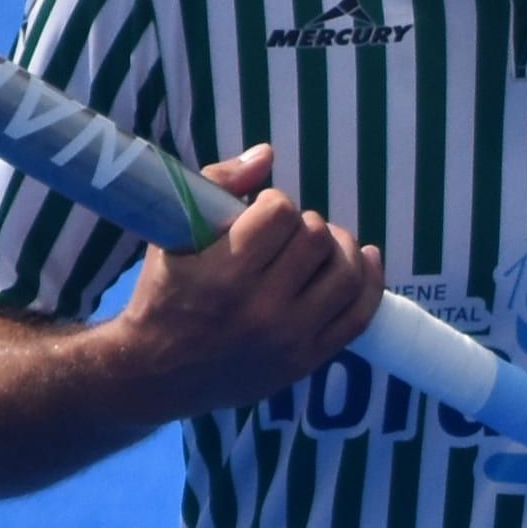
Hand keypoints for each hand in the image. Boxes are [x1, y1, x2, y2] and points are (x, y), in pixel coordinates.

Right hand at [101, 149, 386, 424]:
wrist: (155, 373)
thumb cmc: (163, 297)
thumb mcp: (173, 237)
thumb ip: (219, 186)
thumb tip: (269, 154)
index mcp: (224, 274)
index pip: (280, 213)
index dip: (274, 202)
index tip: (262, 212)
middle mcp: (261, 308)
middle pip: (316, 239)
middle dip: (305, 224)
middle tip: (289, 233)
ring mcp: (289, 338)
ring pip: (345, 273)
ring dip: (340, 247)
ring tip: (324, 244)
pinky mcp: (306, 360)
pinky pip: (358, 315)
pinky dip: (370, 281)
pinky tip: (366, 259)